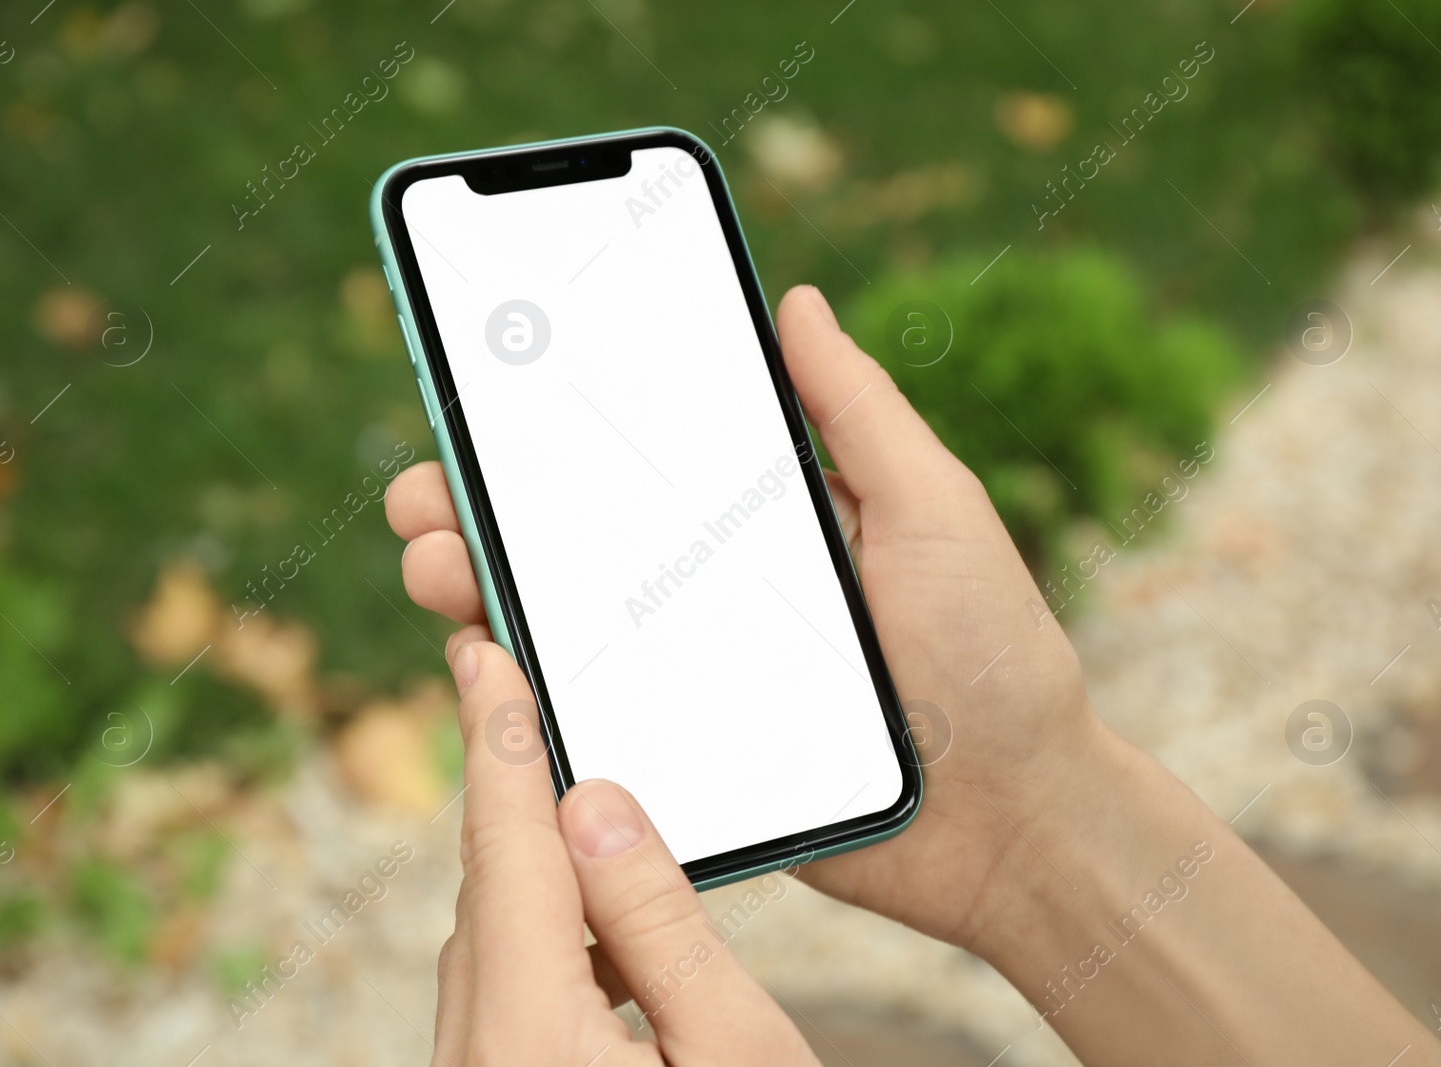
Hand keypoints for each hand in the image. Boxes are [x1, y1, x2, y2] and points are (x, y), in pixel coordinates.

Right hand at [387, 285, 1098, 958]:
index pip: (638, 467)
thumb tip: (796, 301)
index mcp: (760, 529)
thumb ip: (858, 414)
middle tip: (426, 494)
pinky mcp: (688, 760)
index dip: (554, 434)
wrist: (1014, 820)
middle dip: (484, 512)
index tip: (482, 399)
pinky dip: (524, 696)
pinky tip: (483, 662)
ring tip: (436, 568)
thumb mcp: (933, 508)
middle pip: (574, 547)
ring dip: (481, 592)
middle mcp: (712, 597)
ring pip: (561, 631)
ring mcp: (691, 680)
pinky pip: (591, 726)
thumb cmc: (992, 654)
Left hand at [432, 636, 821, 1064]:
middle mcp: (476, 1060)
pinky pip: (498, 998)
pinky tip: (597, 933)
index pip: (508, 854)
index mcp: (529, 1036)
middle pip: (487, 895)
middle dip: (509, 789)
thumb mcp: (739, 1047)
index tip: (484, 658)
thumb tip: (596, 807)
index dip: (499, 744)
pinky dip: (538, 939)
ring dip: (528, 869)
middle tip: (514, 691)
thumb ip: (660, 924)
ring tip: (572, 799)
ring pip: (485, 946)